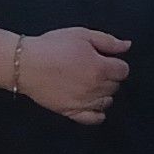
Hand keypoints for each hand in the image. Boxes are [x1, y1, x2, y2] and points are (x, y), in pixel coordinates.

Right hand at [13, 28, 130, 123]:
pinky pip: (94, 119)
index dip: (115, 64)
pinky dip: (98, 113)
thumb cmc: (53, 46)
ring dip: (103, 93)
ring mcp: (84, 102)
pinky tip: (92, 104)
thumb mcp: (82, 35)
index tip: (105, 60)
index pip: (123, 71)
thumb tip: (128, 46)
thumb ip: (108, 41)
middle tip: (94, 69)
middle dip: (109, 77)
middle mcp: (96, 88)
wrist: (25, 64)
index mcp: (101, 68)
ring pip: (107, 102)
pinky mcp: (71, 112)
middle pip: (115, 86)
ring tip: (90, 84)